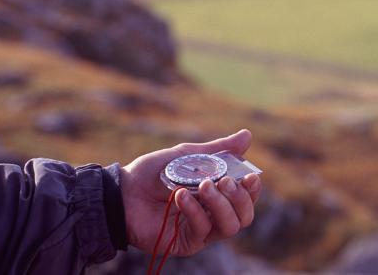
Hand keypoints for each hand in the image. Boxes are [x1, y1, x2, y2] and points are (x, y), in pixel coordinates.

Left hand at [120, 129, 261, 256]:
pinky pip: (203, 230)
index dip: (253, 189)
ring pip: (230, 226)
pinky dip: (195, 211)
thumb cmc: (154, 172)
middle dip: (239, 198)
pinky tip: (180, 196)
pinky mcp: (187, 243)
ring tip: (203, 186)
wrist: (124, 191)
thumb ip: (218, 150)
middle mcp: (213, 214)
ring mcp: (201, 230)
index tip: (251, 176)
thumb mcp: (188, 155)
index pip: (247, 198)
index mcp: (217, 194)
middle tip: (225, 181)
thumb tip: (248, 135)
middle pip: (244, 216)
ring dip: (220, 204)